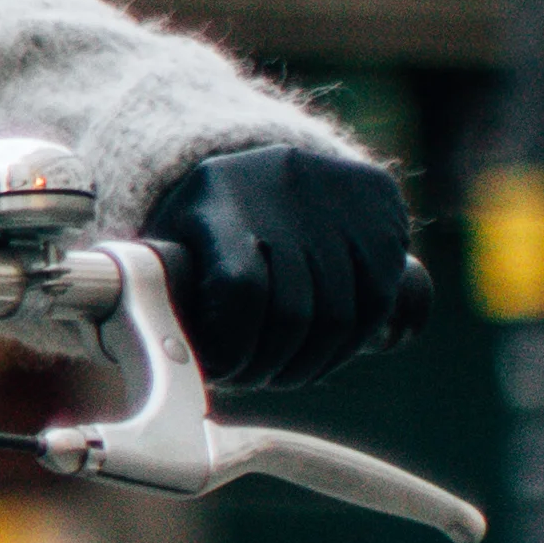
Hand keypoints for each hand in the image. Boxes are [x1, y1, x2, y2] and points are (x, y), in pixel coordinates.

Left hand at [140, 145, 430, 391]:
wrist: (263, 162)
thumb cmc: (204, 225)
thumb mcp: (168, 247)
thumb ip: (161, 299)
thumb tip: (162, 366)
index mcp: (217, 199)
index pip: (240, 287)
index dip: (233, 347)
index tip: (219, 373)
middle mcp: (283, 188)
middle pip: (294, 312)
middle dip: (272, 366)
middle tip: (252, 380)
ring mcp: (339, 195)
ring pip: (343, 316)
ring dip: (314, 363)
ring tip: (286, 372)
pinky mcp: (382, 207)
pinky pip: (379, 299)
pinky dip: (353, 342)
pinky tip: (327, 352)